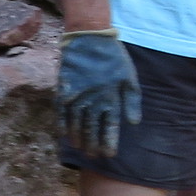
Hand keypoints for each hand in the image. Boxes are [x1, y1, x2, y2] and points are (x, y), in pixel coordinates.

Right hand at [57, 33, 139, 159]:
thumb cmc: (113, 58)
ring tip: (81, 150)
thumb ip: (132, 101)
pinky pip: (62, 112)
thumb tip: (134, 123)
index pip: (110, 127)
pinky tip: (64, 135)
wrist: (89, 38)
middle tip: (94, 157)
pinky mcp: (64, 89)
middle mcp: (93, 100)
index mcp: (111, 98)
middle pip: (92, 129)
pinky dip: (63, 124)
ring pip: (77, 123)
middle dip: (93, 145)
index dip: (109, 142)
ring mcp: (77, 96)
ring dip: (79, 138)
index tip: (109, 155)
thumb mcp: (129, 77)